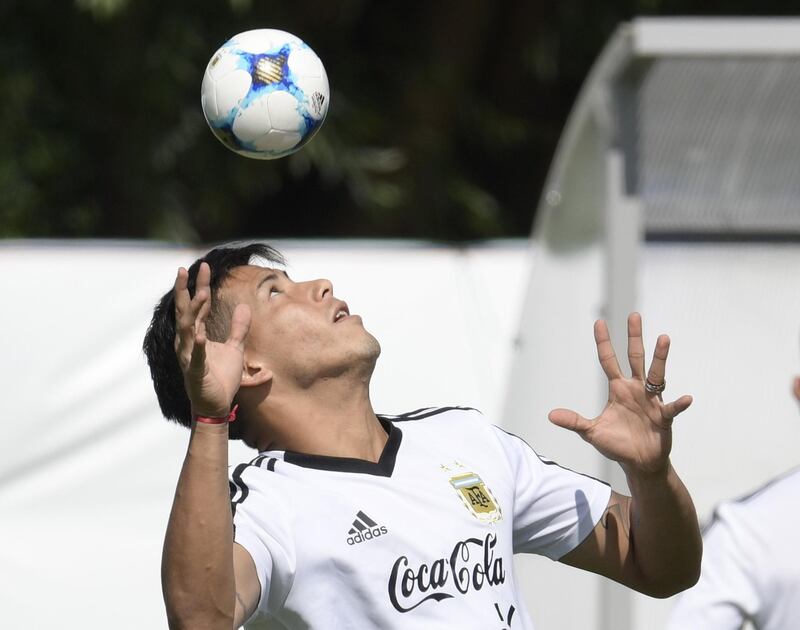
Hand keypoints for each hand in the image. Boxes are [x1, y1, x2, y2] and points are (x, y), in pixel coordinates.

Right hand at [174, 262, 250, 418]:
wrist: (217, 404)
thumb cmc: (222, 377)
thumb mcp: (235, 348)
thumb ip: (238, 328)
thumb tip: (244, 307)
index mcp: (197, 335)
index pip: (198, 306)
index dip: (200, 286)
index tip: (203, 266)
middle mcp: (188, 342)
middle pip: (186, 311)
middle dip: (186, 290)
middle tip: (185, 269)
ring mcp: (189, 357)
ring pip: (187, 329)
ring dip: (193, 311)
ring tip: (200, 293)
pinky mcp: (196, 372)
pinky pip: (195, 357)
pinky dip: (197, 346)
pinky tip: (200, 335)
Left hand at [548, 313, 692, 475]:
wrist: (639, 463)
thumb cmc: (617, 444)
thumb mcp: (591, 432)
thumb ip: (574, 421)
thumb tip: (551, 415)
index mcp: (618, 389)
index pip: (608, 360)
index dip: (603, 342)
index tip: (599, 322)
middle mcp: (636, 389)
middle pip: (635, 358)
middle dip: (634, 338)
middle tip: (633, 316)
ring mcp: (651, 401)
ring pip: (656, 374)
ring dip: (660, 358)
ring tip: (663, 338)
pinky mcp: (664, 417)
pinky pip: (672, 408)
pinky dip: (679, 404)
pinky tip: (686, 398)